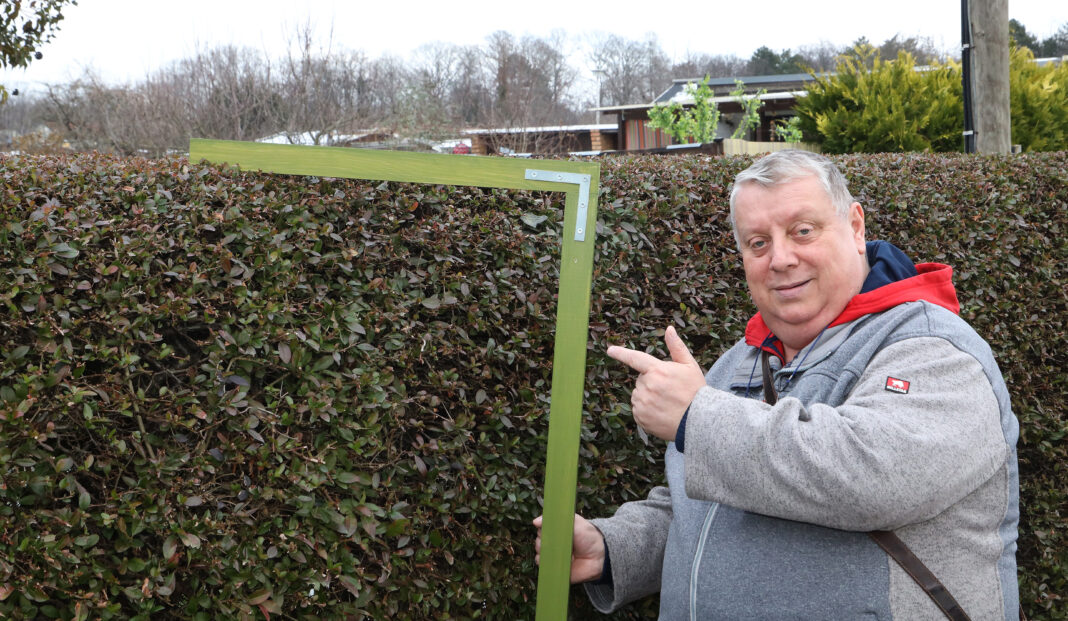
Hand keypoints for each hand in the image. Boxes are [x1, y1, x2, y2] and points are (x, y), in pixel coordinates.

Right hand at [533, 513, 605, 583]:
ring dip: (543, 551)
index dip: (543, 528)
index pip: (542, 528)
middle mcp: (554, 543)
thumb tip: (535, 521)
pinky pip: (543, 566)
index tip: (547, 529)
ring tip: (556, 551)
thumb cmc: (588, 537)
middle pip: (538, 540)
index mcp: (557, 531)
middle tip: (554, 541)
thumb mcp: (575, 521)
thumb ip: (557, 518)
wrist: (598, 556)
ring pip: (538, 553)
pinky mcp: (555, 568)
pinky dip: (543, 562)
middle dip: (542, 540)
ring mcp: (554, 556)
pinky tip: (551, 559)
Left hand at [607, 326, 705, 440]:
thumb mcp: (689, 366)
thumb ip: (677, 347)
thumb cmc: (695, 391)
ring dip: (648, 397)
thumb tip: (669, 329)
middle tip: (670, 391)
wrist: (699, 420)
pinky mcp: (640, 417)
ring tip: (666, 404)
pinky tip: (661, 413)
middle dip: (652, 382)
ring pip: (638, 395)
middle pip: (641, 380)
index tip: (610, 350)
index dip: (621, 353)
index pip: (635, 358)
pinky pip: (638, 410)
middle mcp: (647, 386)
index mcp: (657, 370)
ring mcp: (642, 403)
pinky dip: (646, 411)